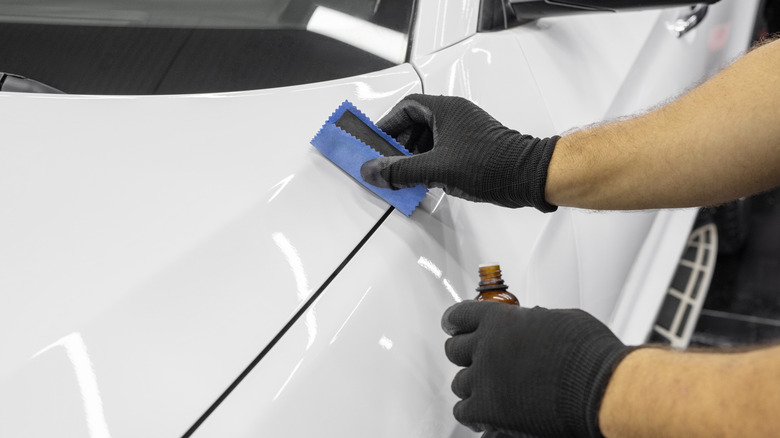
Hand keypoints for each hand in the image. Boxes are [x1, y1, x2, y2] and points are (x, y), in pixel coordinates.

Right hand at [360, 94, 558, 210]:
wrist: (528, 177)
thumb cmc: (493, 163)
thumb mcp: (436, 168)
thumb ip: (400, 170)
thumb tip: (374, 170)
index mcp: (446, 109)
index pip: (406, 108)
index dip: (387, 124)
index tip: (375, 141)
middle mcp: (456, 116)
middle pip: (416, 124)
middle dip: (399, 144)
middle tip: (387, 161)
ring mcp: (465, 132)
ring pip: (429, 139)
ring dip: (414, 156)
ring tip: (404, 174)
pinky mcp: (472, 148)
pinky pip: (442, 150)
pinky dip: (429, 162)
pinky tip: (425, 179)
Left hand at [441, 301, 632, 436]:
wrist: (600, 388)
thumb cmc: (589, 352)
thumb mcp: (559, 319)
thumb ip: (532, 321)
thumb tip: (530, 323)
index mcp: (499, 319)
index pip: (458, 316)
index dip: (456, 323)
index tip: (454, 328)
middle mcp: (485, 345)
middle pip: (454, 350)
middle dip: (466, 354)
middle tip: (479, 361)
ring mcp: (484, 378)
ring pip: (459, 383)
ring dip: (473, 385)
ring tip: (492, 389)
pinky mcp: (488, 410)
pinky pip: (463, 411)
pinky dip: (473, 413)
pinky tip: (487, 413)